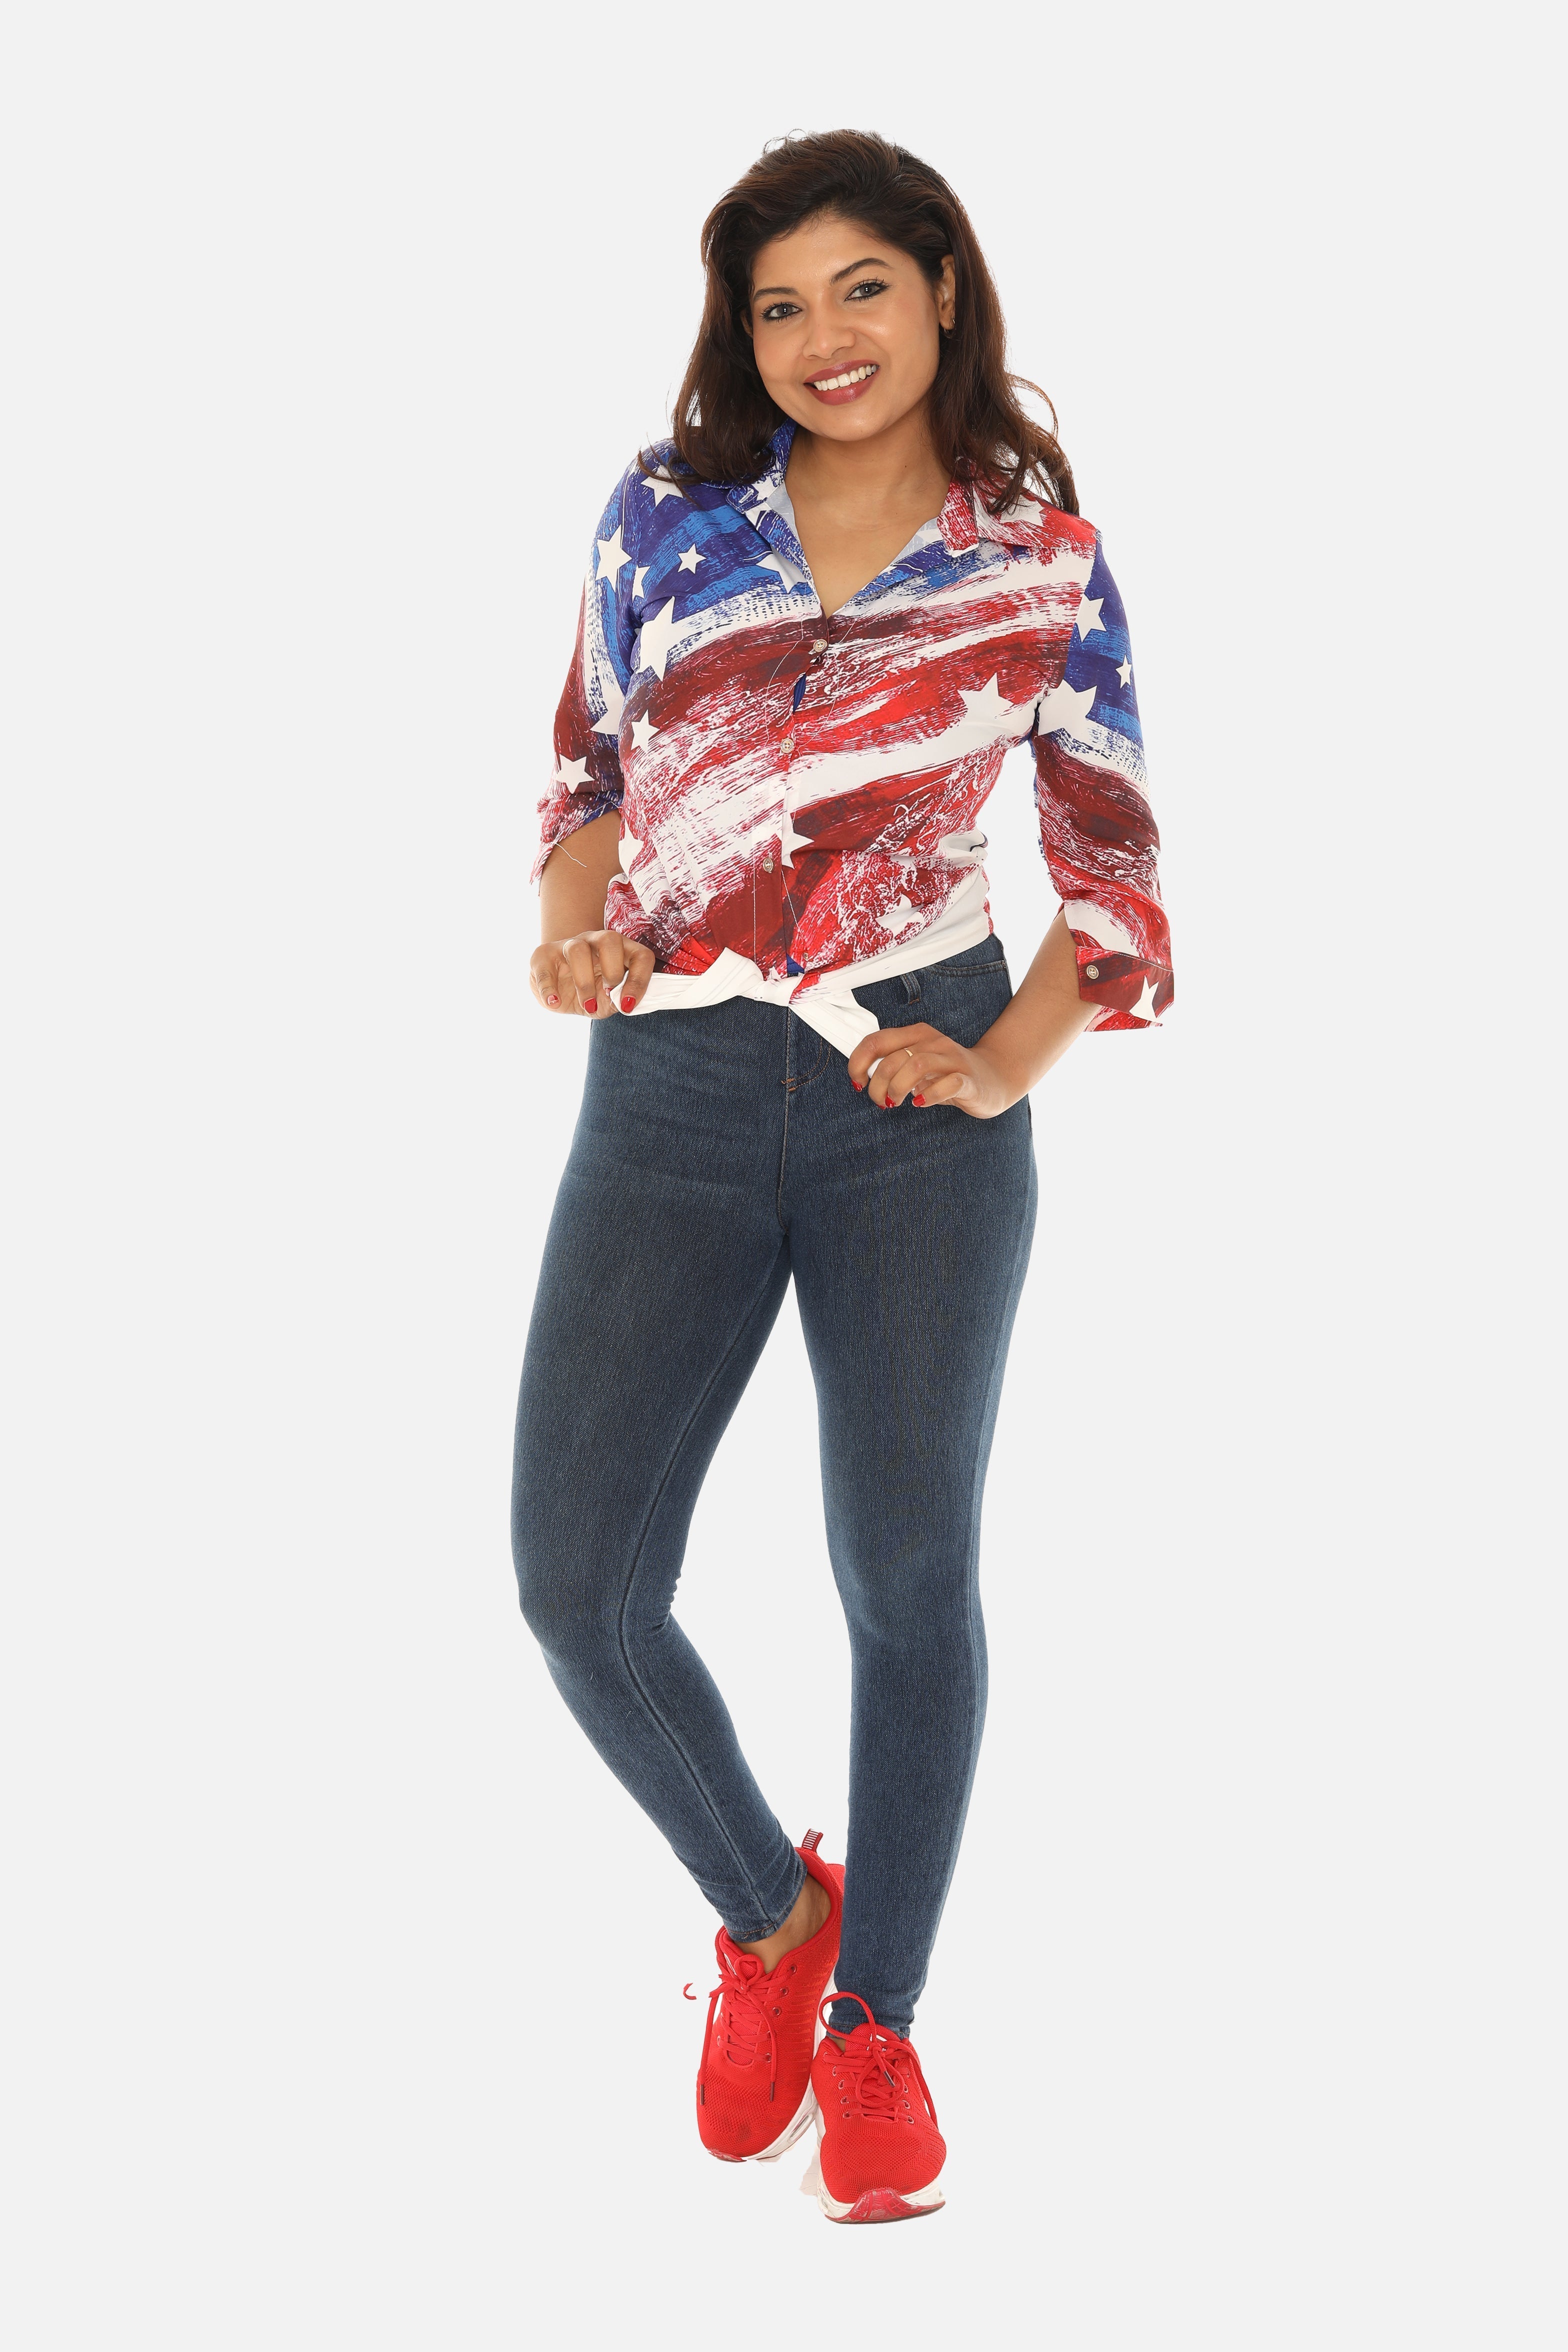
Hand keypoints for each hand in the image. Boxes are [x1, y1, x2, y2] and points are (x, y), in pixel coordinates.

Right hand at [530, 929, 654, 1018]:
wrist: (558, 992)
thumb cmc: (590, 994)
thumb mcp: (608, 1002)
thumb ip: (619, 1000)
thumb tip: (625, 1002)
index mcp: (619, 950)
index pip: (640, 955)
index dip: (639, 979)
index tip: (629, 1004)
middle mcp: (595, 941)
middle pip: (609, 939)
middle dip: (612, 972)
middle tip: (607, 994)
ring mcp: (569, 944)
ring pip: (578, 949)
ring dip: (584, 983)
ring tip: (586, 1005)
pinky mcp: (543, 954)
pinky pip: (545, 966)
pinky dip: (548, 987)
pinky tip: (554, 1003)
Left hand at [846, 1022, 1018, 1118]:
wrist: (993, 1078)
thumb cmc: (948, 1074)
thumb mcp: (916, 1064)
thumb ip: (892, 1064)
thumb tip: (861, 1076)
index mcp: (916, 1035)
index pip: (876, 1041)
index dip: (858, 1063)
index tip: (857, 1083)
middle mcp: (933, 1042)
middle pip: (893, 1058)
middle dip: (877, 1085)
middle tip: (880, 1101)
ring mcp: (952, 1059)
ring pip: (917, 1065)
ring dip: (898, 1088)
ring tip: (895, 1103)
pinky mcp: (968, 1079)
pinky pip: (948, 1083)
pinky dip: (929, 1095)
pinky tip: (920, 1103)